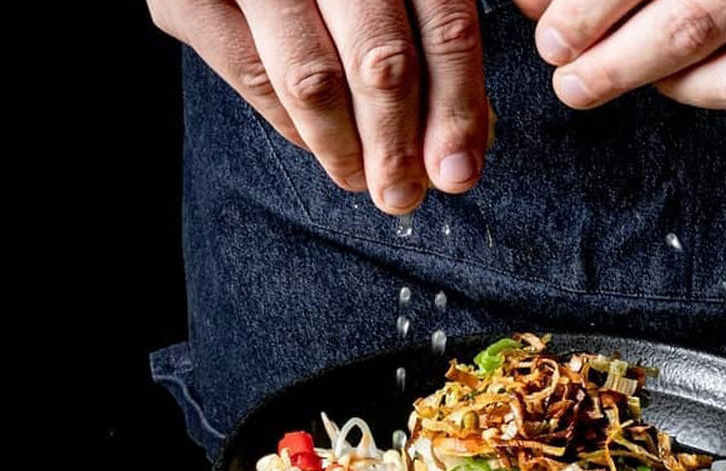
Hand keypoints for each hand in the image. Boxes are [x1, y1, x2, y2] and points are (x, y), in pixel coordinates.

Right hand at [148, 0, 489, 211]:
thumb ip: (443, 22)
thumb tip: (475, 128)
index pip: (445, 26)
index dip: (457, 108)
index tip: (458, 171)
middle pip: (382, 61)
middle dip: (397, 144)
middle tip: (402, 194)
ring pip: (312, 79)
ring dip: (343, 146)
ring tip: (359, 179)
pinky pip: (249, 74)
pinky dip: (287, 122)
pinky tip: (313, 143)